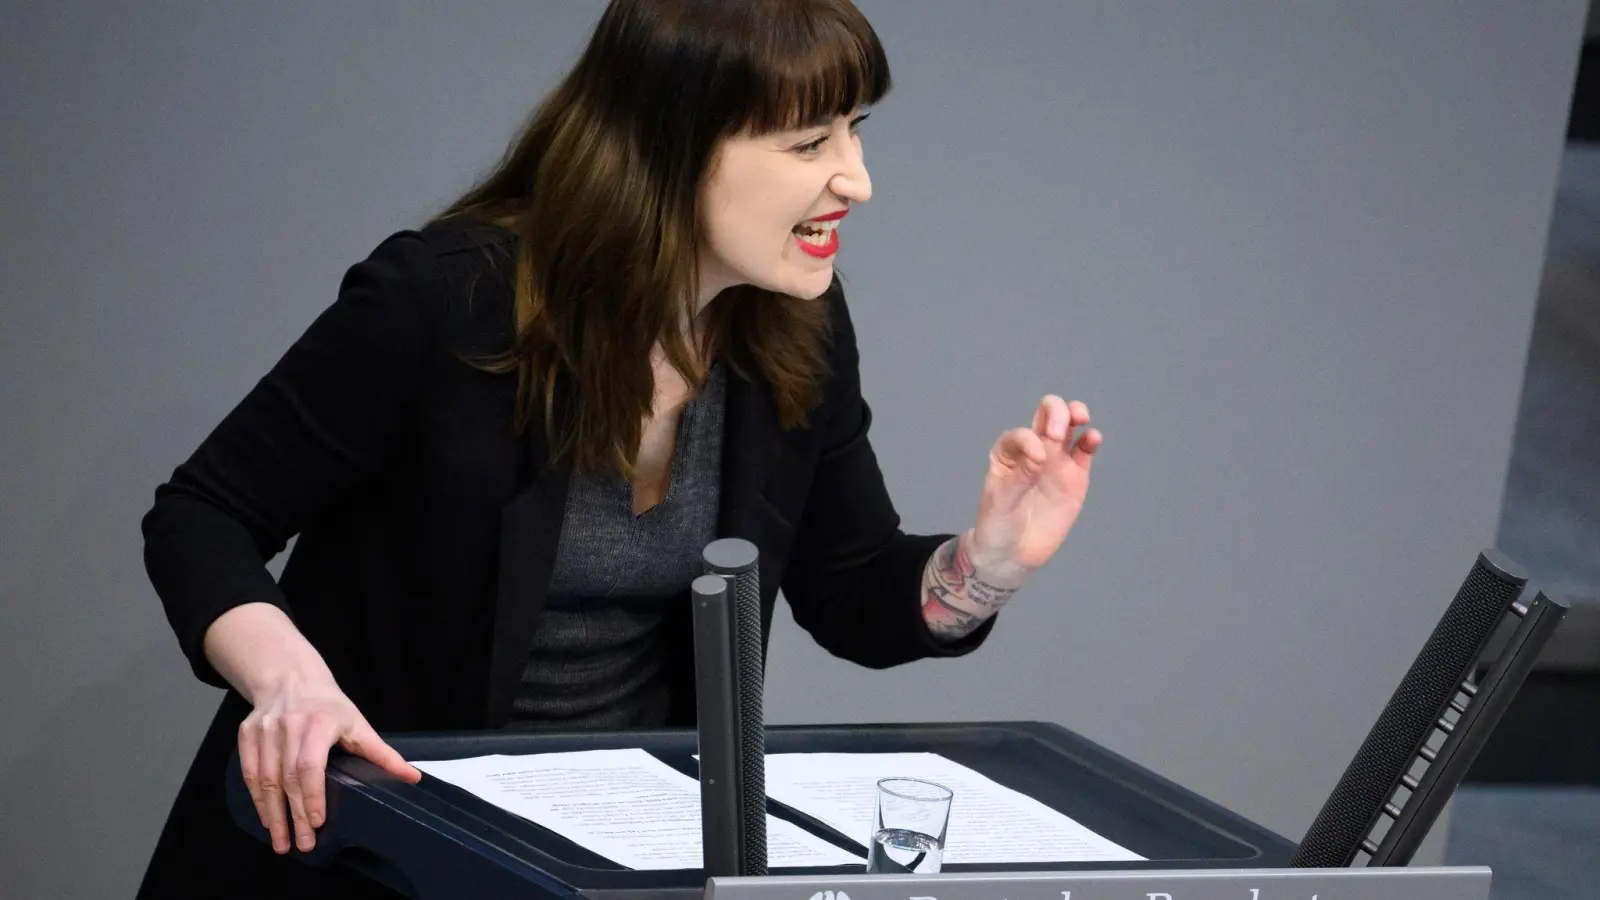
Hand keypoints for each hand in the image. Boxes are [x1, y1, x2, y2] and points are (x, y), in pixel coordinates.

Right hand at [238, 675, 420, 853]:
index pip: (310, 765)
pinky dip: (256, 798)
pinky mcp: (248, 735)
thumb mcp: (358, 725)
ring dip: (273, 814)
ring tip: (281, 840)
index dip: (312, 796)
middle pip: (288, 779)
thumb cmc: (329, 706)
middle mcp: (288, 726)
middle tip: (303, 844)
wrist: (291, 679)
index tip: (318, 822)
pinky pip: (248, 772)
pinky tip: (267, 818)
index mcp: (319, 723)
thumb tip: (412, 777)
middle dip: (294, 816)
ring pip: (264, 780)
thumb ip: (383, 754)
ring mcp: (265, 730)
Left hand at [969, 395, 1100, 575]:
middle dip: (1056, 412)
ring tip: (1081, 418)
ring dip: (1075, 414)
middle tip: (1058, 433)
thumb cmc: (997, 525)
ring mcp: (1056, 461)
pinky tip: (1093, 438)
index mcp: (1008, 452)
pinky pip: (1084, 451)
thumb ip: (1019, 478)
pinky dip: (1091, 439)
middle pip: (1047, 414)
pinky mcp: (1075, 477)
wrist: (1012, 554)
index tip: (1036, 462)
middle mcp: (1033, 450)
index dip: (1030, 441)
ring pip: (1069, 426)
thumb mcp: (1000, 503)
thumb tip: (1040, 455)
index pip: (1022, 433)